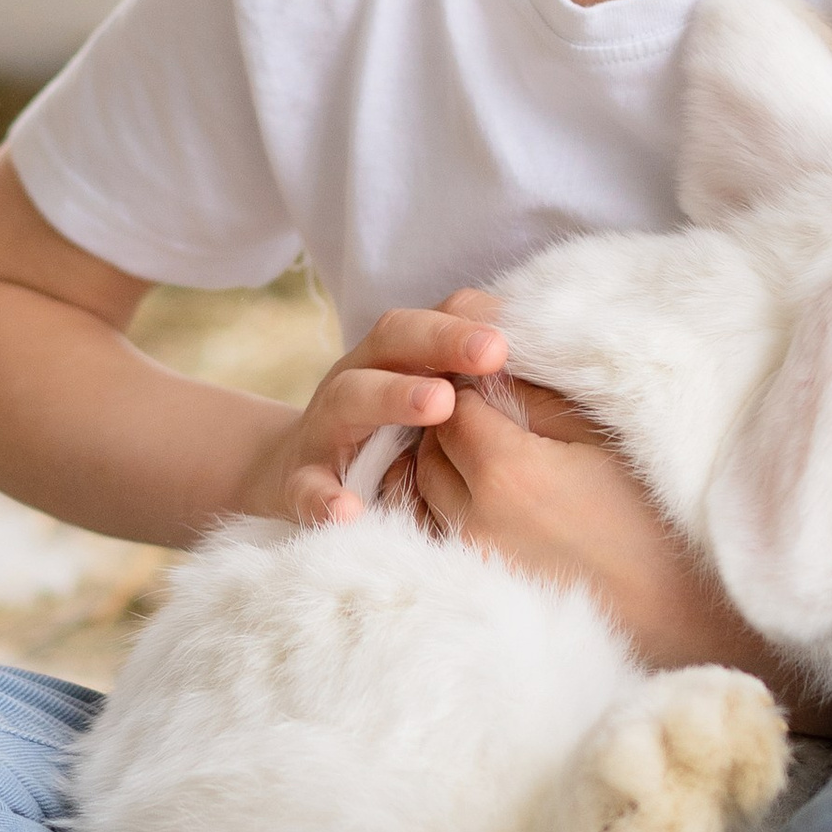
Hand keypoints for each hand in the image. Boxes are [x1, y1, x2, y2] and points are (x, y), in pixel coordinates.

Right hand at [233, 303, 512, 528]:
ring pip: (351, 399)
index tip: (514, 328)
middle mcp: (354, 380)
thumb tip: (539, 352)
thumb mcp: (418, 395)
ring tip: (440, 404)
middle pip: (392, 343)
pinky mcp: (299, 482)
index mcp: (388, 357)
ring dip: (394, 396)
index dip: (466, 320)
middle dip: (442, 342)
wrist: (292, 475)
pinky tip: (350, 512)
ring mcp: (325, 429)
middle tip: (493, 352)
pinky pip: (307, 489)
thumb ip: (464, 375)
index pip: (426, 320)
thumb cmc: (381, 434)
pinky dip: (325, 499)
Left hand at [408, 294, 831, 713]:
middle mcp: (473, 518)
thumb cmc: (660, 519)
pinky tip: (489, 497)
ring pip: (427, 488)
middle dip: (453, 416)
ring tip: (493, 448)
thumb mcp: (606, 439)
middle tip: (494, 405)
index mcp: (504, 469)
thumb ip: (539, 397)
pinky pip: (438, 530)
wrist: (688, 620)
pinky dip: (448, 504)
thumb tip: (495, 366)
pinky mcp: (480, 591)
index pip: (454, 402)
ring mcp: (471, 560)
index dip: (472, 380)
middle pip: (431, 444)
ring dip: (447, 461)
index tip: (498, 371)